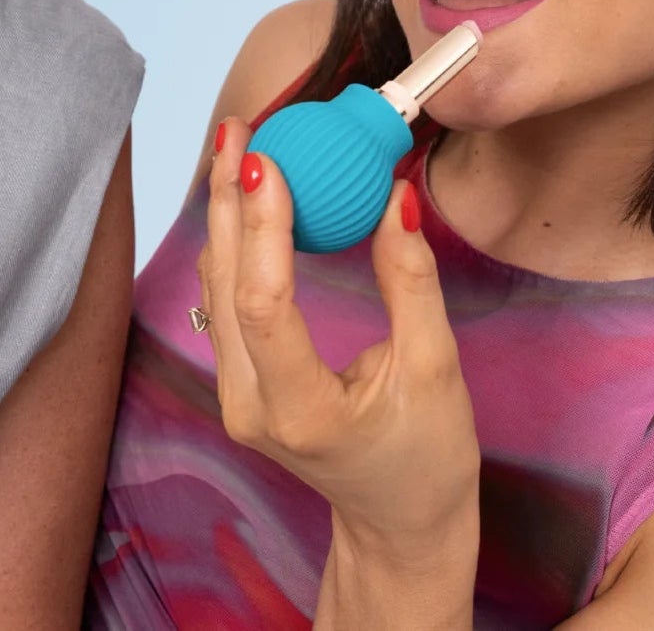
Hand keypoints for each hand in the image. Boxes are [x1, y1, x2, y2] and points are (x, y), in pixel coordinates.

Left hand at [198, 119, 479, 551]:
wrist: (399, 525)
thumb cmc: (427, 457)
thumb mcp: (437, 370)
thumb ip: (411, 283)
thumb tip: (395, 196)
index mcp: (301, 410)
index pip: (264, 305)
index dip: (261, 227)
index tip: (267, 160)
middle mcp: (250, 405)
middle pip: (225, 285)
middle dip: (229, 198)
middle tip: (241, 128)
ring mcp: (234, 396)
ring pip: (216, 287)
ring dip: (226, 212)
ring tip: (237, 143)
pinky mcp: (237, 380)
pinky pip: (224, 299)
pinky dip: (235, 240)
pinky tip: (247, 194)